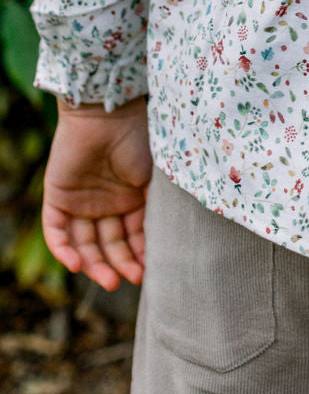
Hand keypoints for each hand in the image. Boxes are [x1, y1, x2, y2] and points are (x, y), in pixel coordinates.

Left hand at [41, 95, 151, 291]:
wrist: (108, 112)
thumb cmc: (139, 138)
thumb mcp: (155, 177)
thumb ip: (155, 208)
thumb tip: (168, 242)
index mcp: (130, 197)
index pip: (132, 235)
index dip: (139, 255)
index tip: (149, 272)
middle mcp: (105, 202)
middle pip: (107, 244)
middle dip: (118, 264)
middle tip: (127, 281)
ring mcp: (80, 200)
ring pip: (83, 243)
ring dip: (93, 264)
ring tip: (108, 280)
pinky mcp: (57, 196)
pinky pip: (55, 231)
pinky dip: (63, 249)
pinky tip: (77, 265)